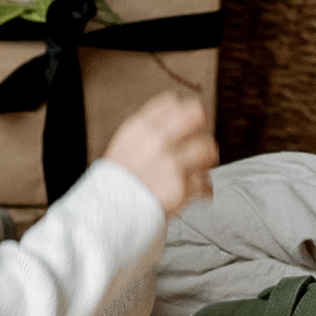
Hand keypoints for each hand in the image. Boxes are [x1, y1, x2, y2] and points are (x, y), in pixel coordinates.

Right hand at [104, 91, 219, 216]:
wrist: (107, 214)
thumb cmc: (117, 181)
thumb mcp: (124, 144)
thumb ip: (149, 130)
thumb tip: (176, 117)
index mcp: (140, 127)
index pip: (173, 102)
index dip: (182, 113)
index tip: (186, 125)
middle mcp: (157, 141)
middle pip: (197, 116)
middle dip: (201, 129)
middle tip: (199, 142)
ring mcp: (171, 164)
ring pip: (208, 149)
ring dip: (206, 160)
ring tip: (200, 169)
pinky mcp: (181, 188)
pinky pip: (206, 183)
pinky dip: (204, 190)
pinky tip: (198, 192)